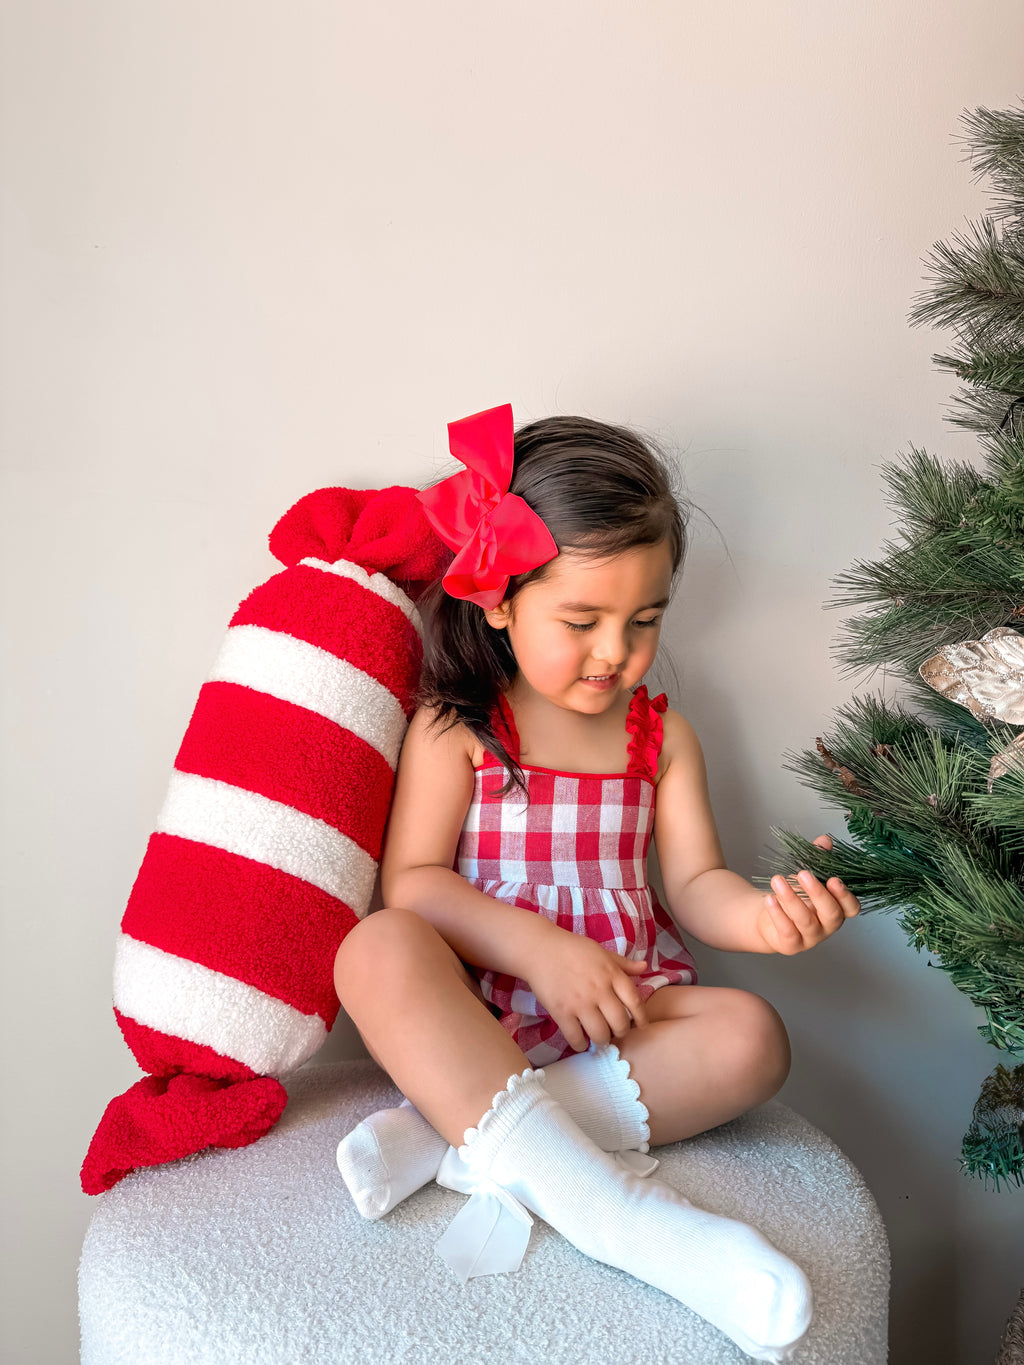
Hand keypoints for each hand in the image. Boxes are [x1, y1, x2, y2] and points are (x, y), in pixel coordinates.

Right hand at [525, 927, 649, 1052]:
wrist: (540, 948)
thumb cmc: (572, 948)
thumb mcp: (601, 952)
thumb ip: (623, 963)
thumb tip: (644, 967)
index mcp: (612, 974)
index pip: (635, 1002)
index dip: (642, 1018)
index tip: (641, 1026)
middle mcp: (599, 990)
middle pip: (621, 1023)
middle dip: (621, 1032)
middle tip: (615, 1032)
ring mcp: (580, 1003)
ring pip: (601, 1035)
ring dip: (602, 1040)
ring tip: (598, 1038)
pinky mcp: (561, 1012)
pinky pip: (576, 1038)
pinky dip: (581, 1044)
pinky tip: (580, 1040)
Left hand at [757, 834, 860, 954]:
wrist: (769, 915)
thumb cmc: (795, 894)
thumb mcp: (806, 875)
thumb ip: (818, 859)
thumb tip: (824, 841)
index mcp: (837, 909)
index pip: (851, 908)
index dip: (845, 895)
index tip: (834, 879)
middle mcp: (828, 926)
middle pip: (831, 914)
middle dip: (818, 893)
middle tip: (802, 873)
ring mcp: (811, 938)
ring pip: (805, 920)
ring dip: (791, 898)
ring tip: (776, 879)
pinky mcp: (791, 944)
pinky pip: (787, 930)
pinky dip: (778, 914)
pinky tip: (769, 898)